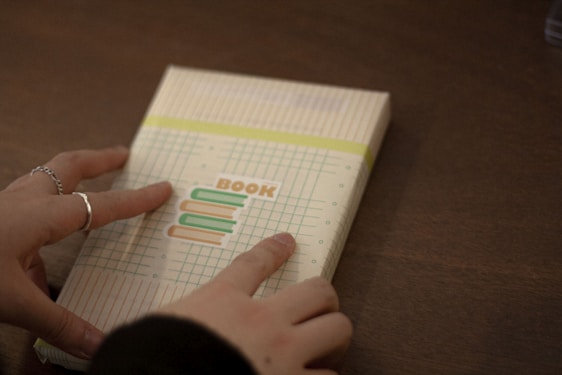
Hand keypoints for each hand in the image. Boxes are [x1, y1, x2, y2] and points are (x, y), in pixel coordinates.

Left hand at [0, 146, 171, 358]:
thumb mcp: (12, 303)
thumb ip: (58, 324)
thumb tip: (98, 345)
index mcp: (39, 216)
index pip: (102, 205)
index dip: (137, 199)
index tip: (163, 188)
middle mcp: (24, 201)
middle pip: (71, 166)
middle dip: (102, 158)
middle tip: (125, 154)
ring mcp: (6, 202)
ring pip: (47, 175)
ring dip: (74, 172)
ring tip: (92, 177)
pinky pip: (28, 198)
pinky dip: (48, 201)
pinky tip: (46, 230)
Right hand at [156, 232, 352, 374]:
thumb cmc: (153, 356)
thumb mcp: (155, 328)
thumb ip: (169, 320)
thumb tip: (136, 328)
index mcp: (223, 301)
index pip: (254, 263)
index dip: (274, 250)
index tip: (286, 242)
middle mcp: (261, 321)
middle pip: (317, 290)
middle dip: (324, 298)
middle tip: (319, 310)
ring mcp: (284, 352)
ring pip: (336, 329)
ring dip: (333, 340)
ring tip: (326, 349)